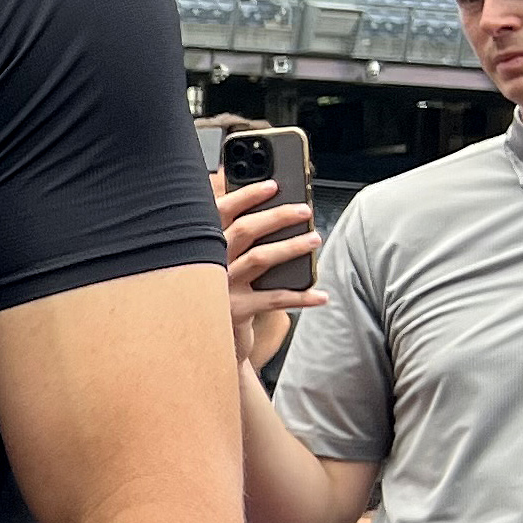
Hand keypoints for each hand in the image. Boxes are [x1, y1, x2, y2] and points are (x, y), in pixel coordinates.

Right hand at [218, 177, 325, 363]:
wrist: (208, 336)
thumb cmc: (222, 289)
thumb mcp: (219, 259)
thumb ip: (233, 234)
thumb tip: (271, 206)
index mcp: (202, 243)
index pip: (220, 210)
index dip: (246, 196)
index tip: (272, 186)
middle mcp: (208, 262)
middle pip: (243, 230)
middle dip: (277, 216)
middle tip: (303, 211)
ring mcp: (222, 287)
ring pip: (259, 258)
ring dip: (291, 247)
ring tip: (314, 238)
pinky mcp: (236, 310)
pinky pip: (273, 299)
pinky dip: (300, 297)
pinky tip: (320, 294)